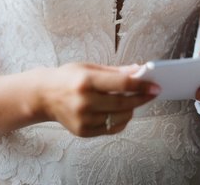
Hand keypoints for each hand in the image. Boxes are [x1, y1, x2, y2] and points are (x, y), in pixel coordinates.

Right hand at [35, 63, 159, 136]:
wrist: (44, 96)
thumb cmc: (68, 78)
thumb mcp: (89, 67)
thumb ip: (115, 71)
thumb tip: (138, 71)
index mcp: (86, 80)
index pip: (122, 84)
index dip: (142, 85)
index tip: (155, 86)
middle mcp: (84, 101)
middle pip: (123, 103)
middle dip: (141, 98)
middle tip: (152, 93)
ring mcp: (83, 119)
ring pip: (120, 117)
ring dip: (132, 109)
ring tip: (133, 101)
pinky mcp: (83, 131)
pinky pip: (110, 128)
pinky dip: (120, 120)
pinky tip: (121, 112)